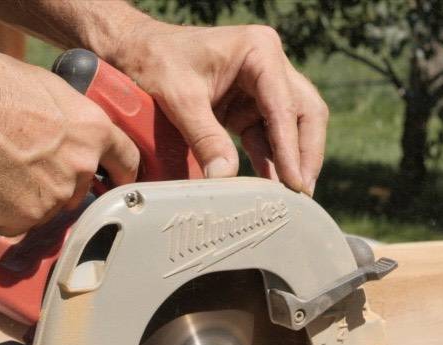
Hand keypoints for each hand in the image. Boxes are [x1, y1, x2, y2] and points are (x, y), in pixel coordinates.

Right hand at [0, 51, 139, 235]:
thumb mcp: (47, 88)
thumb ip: (68, 117)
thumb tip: (65, 127)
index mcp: (93, 131)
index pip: (126, 161)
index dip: (120, 174)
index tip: (113, 182)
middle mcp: (80, 167)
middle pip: (78, 190)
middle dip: (58, 186)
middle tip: (27, 170)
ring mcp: (54, 197)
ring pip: (46, 209)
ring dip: (27, 201)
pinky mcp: (25, 219)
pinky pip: (16, 225)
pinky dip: (1, 215)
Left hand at [107, 20, 326, 194]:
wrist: (137, 49)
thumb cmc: (156, 60)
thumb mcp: (180, 99)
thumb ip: (204, 138)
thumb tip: (224, 178)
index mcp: (259, 51)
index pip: (284, 105)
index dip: (291, 147)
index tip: (294, 182)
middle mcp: (269, 63)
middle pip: (304, 111)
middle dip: (306, 153)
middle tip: (303, 192)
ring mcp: (262, 84)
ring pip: (292, 124)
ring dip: (292, 159)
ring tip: (292, 197)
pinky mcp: (249, 104)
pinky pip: (268, 134)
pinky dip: (271, 159)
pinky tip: (272, 185)